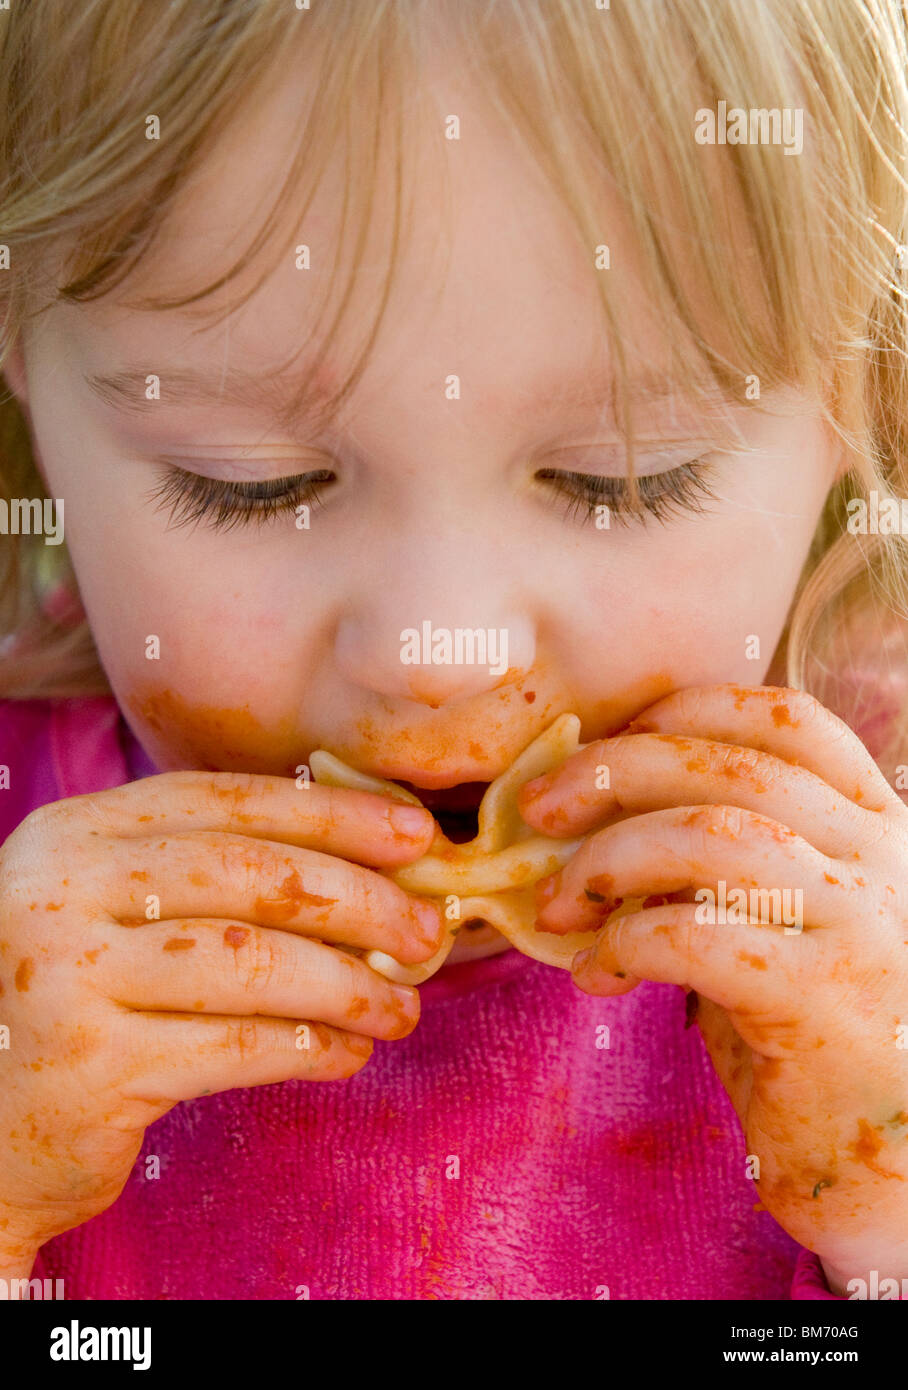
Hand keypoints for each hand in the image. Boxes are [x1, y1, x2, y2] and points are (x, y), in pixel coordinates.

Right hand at [0, 771, 441, 1268]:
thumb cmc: (74, 1002)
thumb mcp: (112, 909)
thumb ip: (206, 875)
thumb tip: (365, 864)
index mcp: (76, 833)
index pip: (226, 801)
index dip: (332, 815)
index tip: (413, 835)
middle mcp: (63, 891)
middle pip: (250, 877)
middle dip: (359, 901)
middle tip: (428, 933)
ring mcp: (68, 977)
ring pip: (254, 965)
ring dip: (349, 986)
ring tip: (401, 1008)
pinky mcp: (92, 1066)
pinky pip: (237, 1047)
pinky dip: (312, 1049)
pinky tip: (349, 1054)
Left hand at [519, 684, 907, 1292]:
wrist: (898, 1165)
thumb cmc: (821, 1040)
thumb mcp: (791, 925)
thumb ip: (727, 864)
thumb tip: (594, 818)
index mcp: (877, 823)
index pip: (784, 720)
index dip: (684, 713)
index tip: (608, 744)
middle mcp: (883, 857)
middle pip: (727, 766)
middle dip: (614, 773)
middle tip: (540, 811)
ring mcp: (862, 923)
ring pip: (708, 838)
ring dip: (608, 860)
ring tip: (557, 903)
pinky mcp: (824, 998)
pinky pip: (695, 936)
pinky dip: (624, 943)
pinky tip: (597, 975)